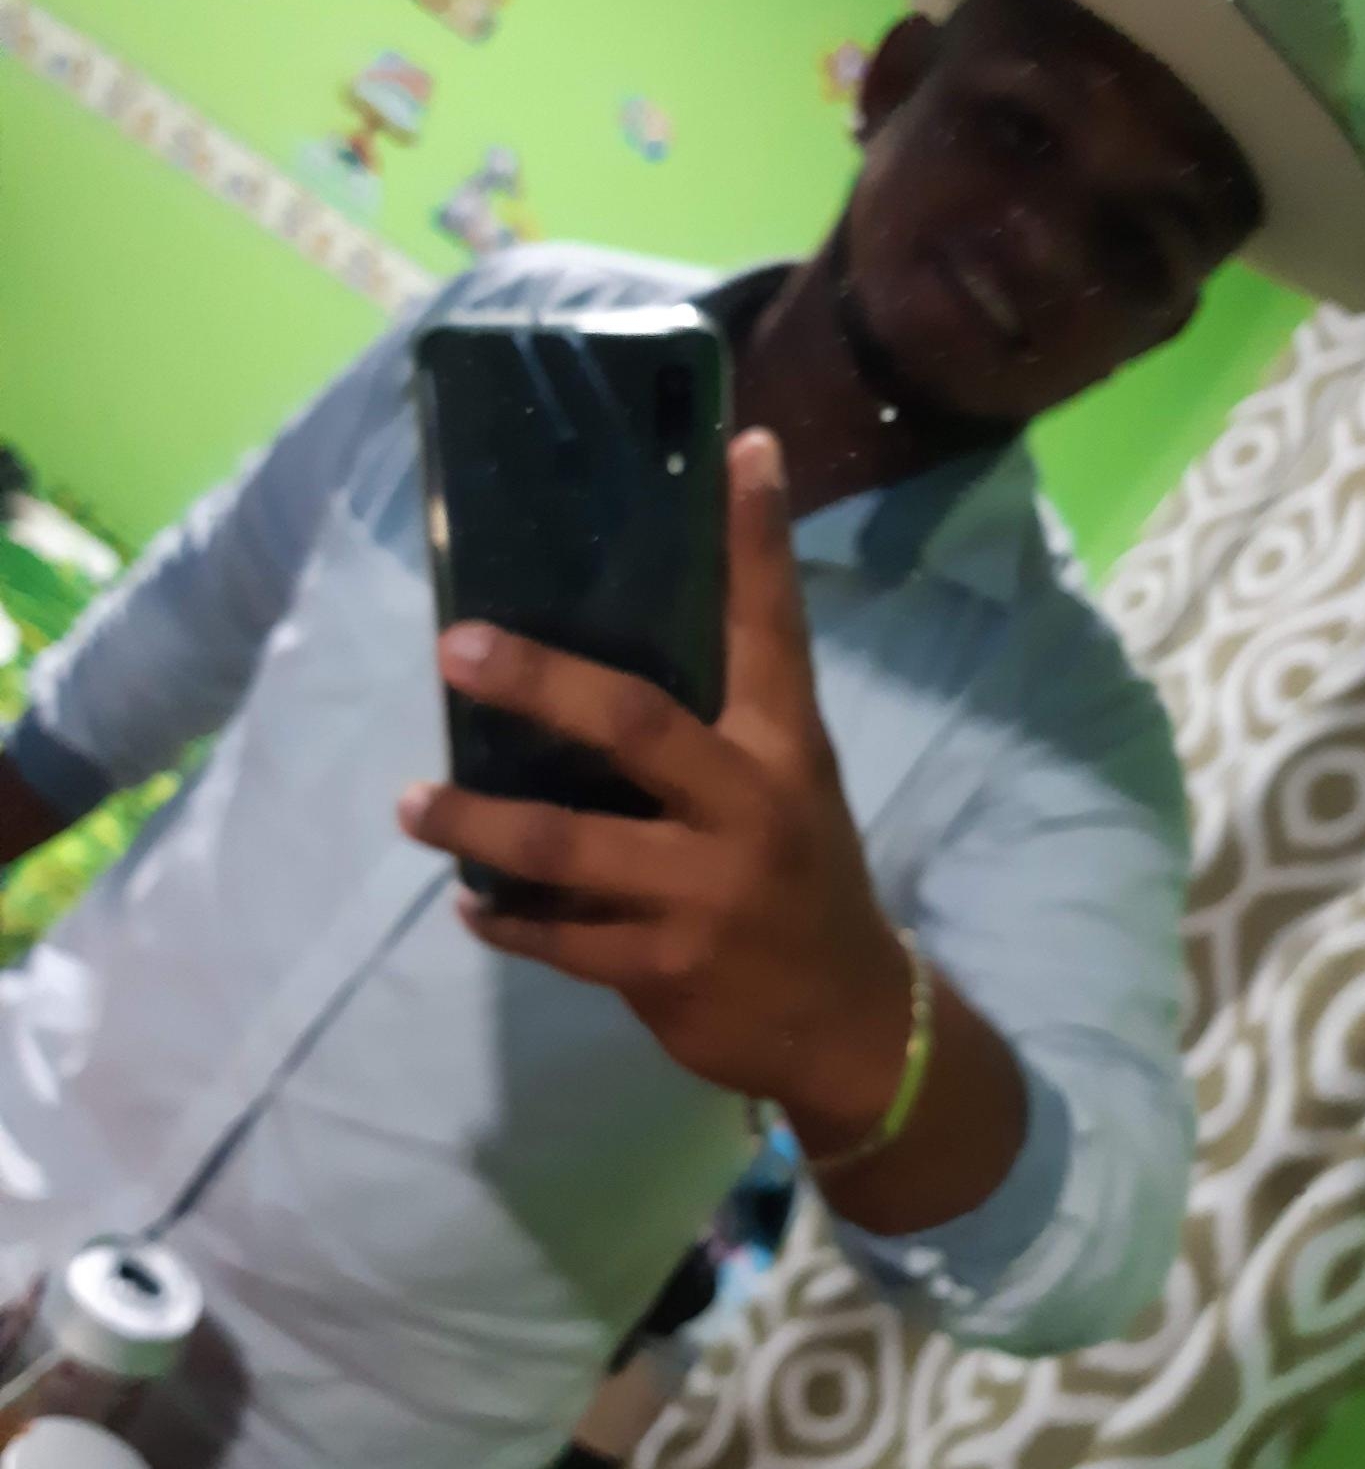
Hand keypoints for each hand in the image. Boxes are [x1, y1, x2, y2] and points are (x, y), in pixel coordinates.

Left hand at [398, 430, 910, 1146]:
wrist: (849, 1023)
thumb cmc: (803, 880)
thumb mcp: (792, 788)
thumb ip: (722, 726)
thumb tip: (597, 666)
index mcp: (784, 748)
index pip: (772, 627)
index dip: (757, 537)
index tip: (742, 445)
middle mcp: (748, 808)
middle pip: (635, 723)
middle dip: (537, 682)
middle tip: (455, 650)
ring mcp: (705, 893)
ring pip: (567, 848)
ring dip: (478, 824)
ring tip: (412, 805)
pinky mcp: (666, 968)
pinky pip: (561, 941)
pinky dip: (507, 923)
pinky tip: (472, 906)